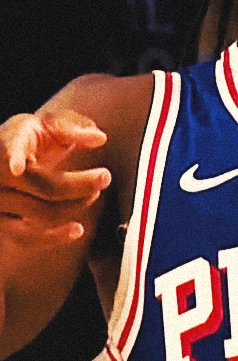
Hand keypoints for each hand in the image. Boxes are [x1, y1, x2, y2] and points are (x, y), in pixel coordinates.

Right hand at [0, 110, 111, 246]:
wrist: (8, 156)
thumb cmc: (33, 138)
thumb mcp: (50, 124)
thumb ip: (74, 127)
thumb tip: (99, 138)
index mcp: (9, 141)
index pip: (9, 149)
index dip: (13, 158)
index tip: (16, 168)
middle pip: (41, 186)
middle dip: (79, 185)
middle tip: (104, 177)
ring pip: (38, 213)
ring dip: (73, 207)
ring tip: (93, 194)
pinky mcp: (1, 222)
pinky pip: (26, 236)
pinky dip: (54, 236)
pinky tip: (77, 230)